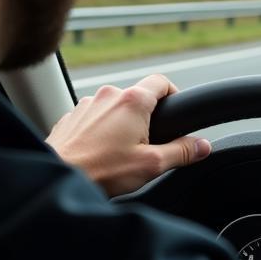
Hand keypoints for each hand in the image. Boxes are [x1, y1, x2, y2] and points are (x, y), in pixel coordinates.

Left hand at [46, 74, 210, 196]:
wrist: (57, 177)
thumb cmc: (102, 171)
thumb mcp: (152, 165)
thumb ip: (182, 152)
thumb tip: (203, 146)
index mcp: (133, 101)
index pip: (162, 82)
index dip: (174, 95)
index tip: (175, 114)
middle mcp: (109, 95)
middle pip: (138, 97)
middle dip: (147, 118)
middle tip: (147, 145)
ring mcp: (87, 104)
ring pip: (115, 108)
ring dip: (122, 125)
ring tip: (119, 153)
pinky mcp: (71, 116)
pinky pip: (94, 117)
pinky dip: (101, 131)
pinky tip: (99, 153)